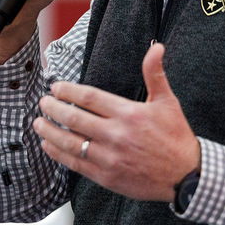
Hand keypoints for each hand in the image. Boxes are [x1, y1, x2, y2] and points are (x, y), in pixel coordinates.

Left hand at [33, 42, 200, 201]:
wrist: (186, 176)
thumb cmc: (175, 137)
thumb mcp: (167, 102)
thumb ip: (155, 74)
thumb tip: (155, 47)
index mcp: (129, 114)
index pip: (89, 97)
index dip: (67, 91)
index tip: (56, 87)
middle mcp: (116, 135)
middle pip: (74, 118)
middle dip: (53, 108)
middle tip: (43, 102)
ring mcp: (109, 157)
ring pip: (70, 142)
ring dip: (50, 131)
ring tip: (38, 122)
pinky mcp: (106, 176)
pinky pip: (75, 163)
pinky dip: (58, 153)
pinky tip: (48, 145)